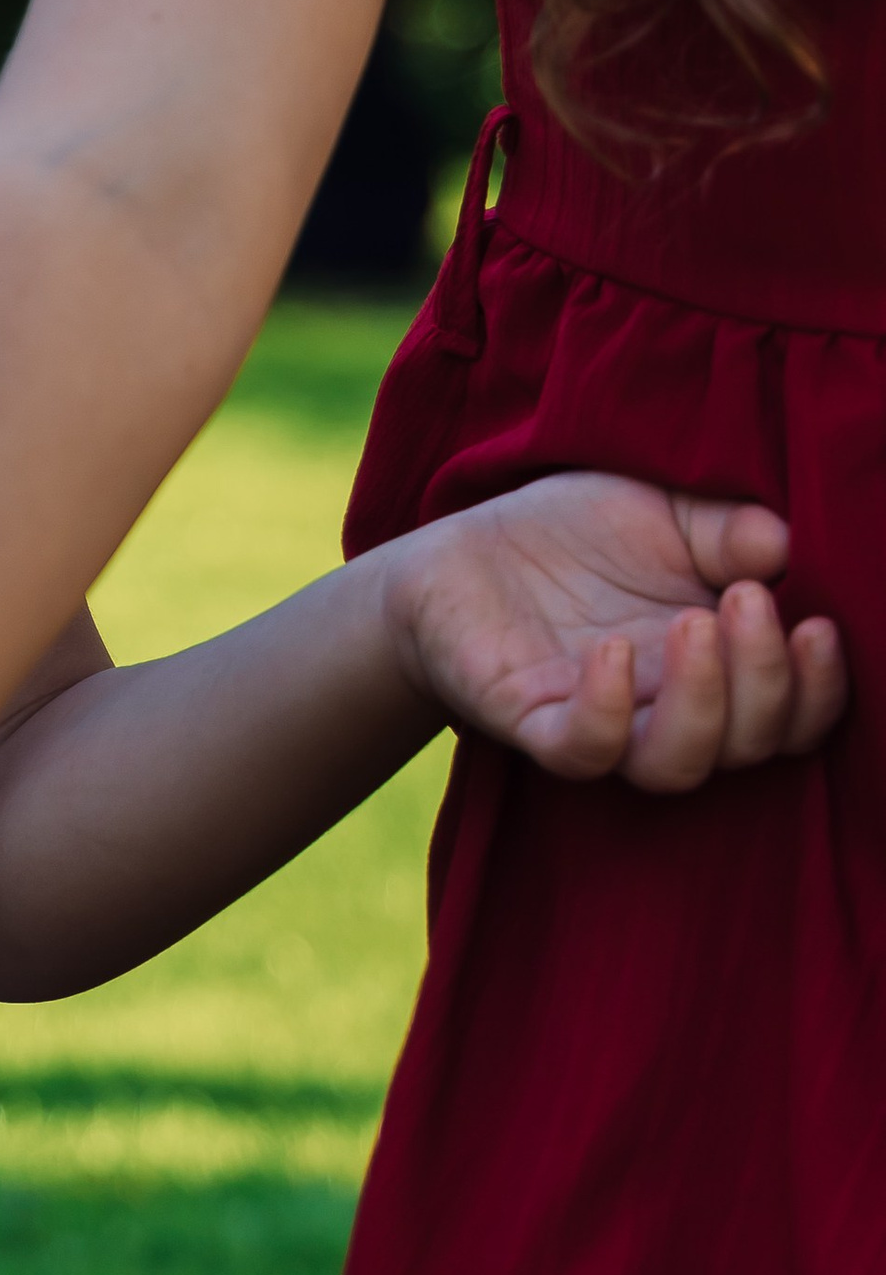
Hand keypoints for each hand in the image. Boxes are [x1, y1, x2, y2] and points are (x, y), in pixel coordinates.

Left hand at [382, 475, 843, 792]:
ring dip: (704, 701)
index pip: (793, 714)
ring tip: (693, 621)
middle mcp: (670, 708)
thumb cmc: (571, 536)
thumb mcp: (659, 510)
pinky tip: (611, 652)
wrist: (457, 554)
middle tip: (747, 601)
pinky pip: (582, 748)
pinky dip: (607, 711)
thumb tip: (788, 542)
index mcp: (719, 665)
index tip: (816, 624)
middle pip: (749, 744)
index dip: (817, 689)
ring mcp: (604, 720)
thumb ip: (726, 529)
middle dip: (765, 681)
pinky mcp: (533, 723)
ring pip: (677, 764)